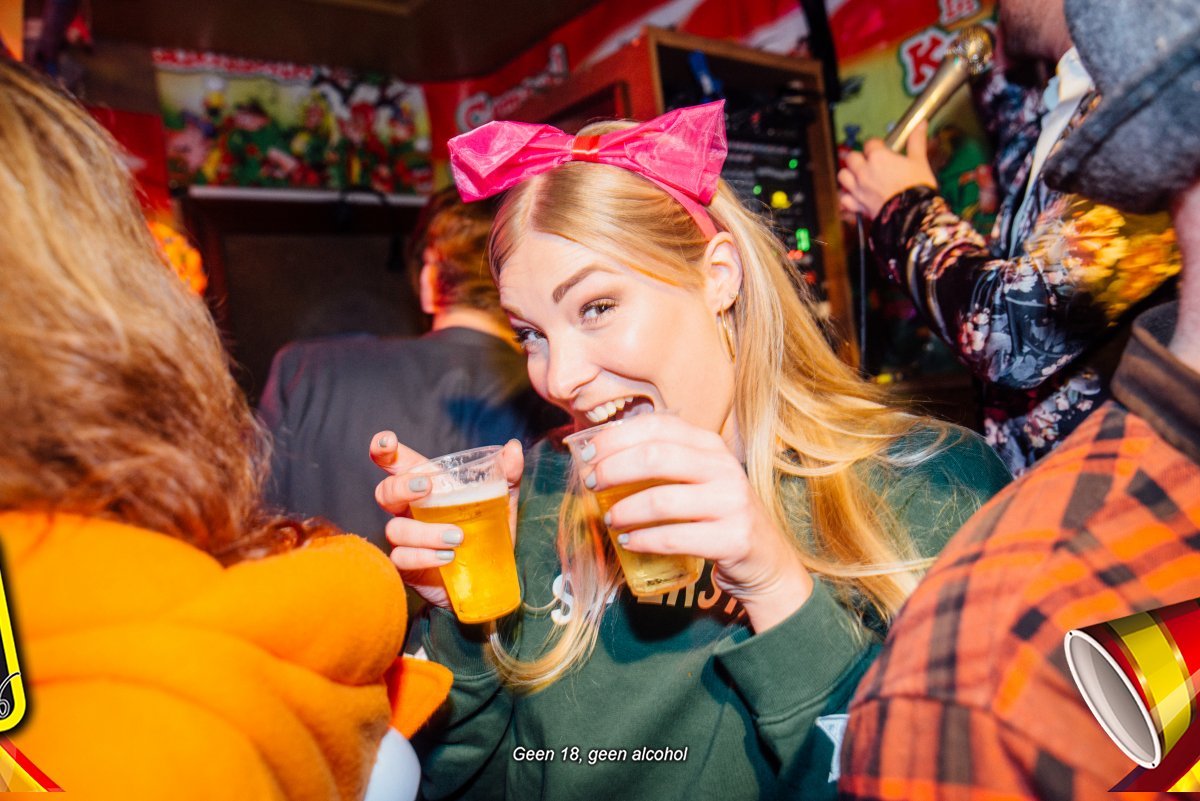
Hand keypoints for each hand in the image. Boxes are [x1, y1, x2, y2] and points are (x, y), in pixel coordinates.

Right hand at [370, 433, 524, 608]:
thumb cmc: (487, 532)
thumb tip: (513, 448)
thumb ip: (507, 474)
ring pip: (396, 529)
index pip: (398, 464)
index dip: (384, 449)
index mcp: (426, 488)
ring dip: (425, 532)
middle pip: (386, 492)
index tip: (386, 442)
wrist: (489, 577)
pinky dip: (425, 556)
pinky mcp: (408, 566)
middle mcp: (410, 510)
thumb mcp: (501, 501)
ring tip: (457, 537)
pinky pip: (403, 558)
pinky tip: (448, 557)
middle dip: (400, 486)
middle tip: (426, 488)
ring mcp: (406, 539)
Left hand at [580, 415, 812, 632]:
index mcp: (710, 445)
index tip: (587, 455)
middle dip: (613, 468)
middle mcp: (723, 468)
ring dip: (625, 509)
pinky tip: (628, 541)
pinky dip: (644, 540)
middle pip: (656, 457)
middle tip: (591, 484)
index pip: (657, 426)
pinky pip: (675, 537)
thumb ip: (662, 464)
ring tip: (608, 518)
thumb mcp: (697, 479)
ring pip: (662, 500)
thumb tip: (599, 457)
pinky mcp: (733, 538)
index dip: (615, 438)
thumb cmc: (716, 516)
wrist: (765, 560)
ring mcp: (731, 503)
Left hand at [838, 122, 936, 221]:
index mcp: (878, 157)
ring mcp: (858, 188)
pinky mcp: (857, 205)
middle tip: (869, 162)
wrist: (913, 215)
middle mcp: (864, 171)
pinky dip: (846, 197)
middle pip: (852, 157)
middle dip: (859, 158)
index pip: (871, 143)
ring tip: (858, 176)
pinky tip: (853, 195)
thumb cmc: (917, 188)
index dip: (877, 145)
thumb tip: (920, 124)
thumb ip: (916, 141)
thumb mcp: (919, 161)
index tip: (882, 149)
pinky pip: (844, 198)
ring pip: (843, 175)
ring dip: (849, 174)